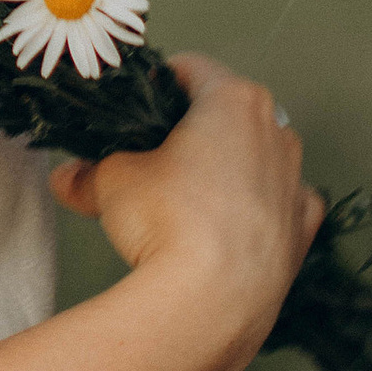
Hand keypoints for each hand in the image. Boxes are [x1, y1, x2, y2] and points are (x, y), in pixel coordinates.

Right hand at [50, 54, 324, 370]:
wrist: (210, 301)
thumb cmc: (167, 222)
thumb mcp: (109, 183)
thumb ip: (88, 173)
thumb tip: (69, 179)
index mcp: (233, 100)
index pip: (190, 69)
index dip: (155, 85)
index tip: (135, 109)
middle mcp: (275, 130)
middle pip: (227, 113)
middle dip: (191, 130)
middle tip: (150, 159)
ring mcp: (295, 179)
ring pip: (257, 157)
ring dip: (225, 168)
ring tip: (184, 202)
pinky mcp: (302, 227)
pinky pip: (277, 204)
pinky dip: (254, 211)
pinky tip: (223, 232)